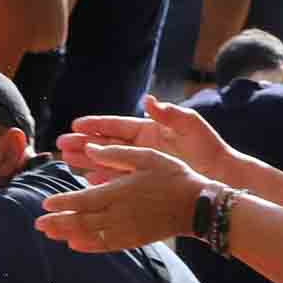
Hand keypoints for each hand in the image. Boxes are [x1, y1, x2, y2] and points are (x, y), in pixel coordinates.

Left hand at [34, 143, 203, 251]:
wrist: (198, 205)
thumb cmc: (174, 176)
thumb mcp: (147, 156)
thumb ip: (117, 153)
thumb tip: (92, 147)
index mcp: (119, 191)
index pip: (83, 199)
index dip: (62, 203)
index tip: (46, 203)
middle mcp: (119, 213)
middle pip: (80, 220)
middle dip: (57, 222)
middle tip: (37, 223)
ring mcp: (126, 229)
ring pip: (89, 234)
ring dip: (67, 235)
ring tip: (49, 234)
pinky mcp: (134, 239)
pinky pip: (105, 245)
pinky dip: (87, 246)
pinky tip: (74, 245)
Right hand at [66, 97, 236, 182]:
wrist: (221, 175)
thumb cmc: (208, 148)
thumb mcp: (190, 126)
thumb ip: (170, 113)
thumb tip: (148, 100)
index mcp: (149, 130)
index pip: (117, 125)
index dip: (96, 124)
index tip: (76, 124)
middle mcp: (141, 146)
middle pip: (106, 143)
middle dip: (83, 142)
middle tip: (61, 143)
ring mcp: (140, 164)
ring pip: (106, 161)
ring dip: (86, 161)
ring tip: (66, 159)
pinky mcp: (142, 182)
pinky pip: (116, 180)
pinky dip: (101, 181)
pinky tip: (87, 182)